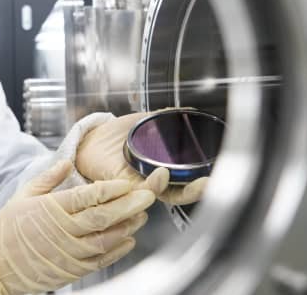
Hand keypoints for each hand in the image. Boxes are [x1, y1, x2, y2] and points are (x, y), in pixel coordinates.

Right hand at [0, 160, 154, 294]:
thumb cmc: (9, 228)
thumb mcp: (23, 195)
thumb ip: (49, 177)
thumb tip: (67, 161)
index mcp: (50, 209)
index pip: (87, 197)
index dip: (110, 189)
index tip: (126, 183)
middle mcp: (62, 231)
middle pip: (103, 217)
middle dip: (129, 205)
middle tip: (148, 195)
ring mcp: (68, 252)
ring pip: (106, 239)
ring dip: (128, 226)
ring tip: (142, 215)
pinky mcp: (72, 269)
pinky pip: (100, 260)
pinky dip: (118, 250)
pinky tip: (129, 240)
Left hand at [75, 112, 208, 205]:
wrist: (92, 141)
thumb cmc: (118, 138)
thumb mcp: (144, 125)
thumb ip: (165, 120)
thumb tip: (187, 111)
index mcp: (162, 172)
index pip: (187, 184)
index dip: (202, 184)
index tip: (213, 177)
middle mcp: (151, 184)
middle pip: (178, 195)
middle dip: (194, 191)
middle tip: (206, 184)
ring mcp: (135, 186)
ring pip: (157, 195)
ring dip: (168, 187)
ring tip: (173, 175)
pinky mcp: (120, 185)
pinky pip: (136, 189)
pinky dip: (150, 184)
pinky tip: (159, 175)